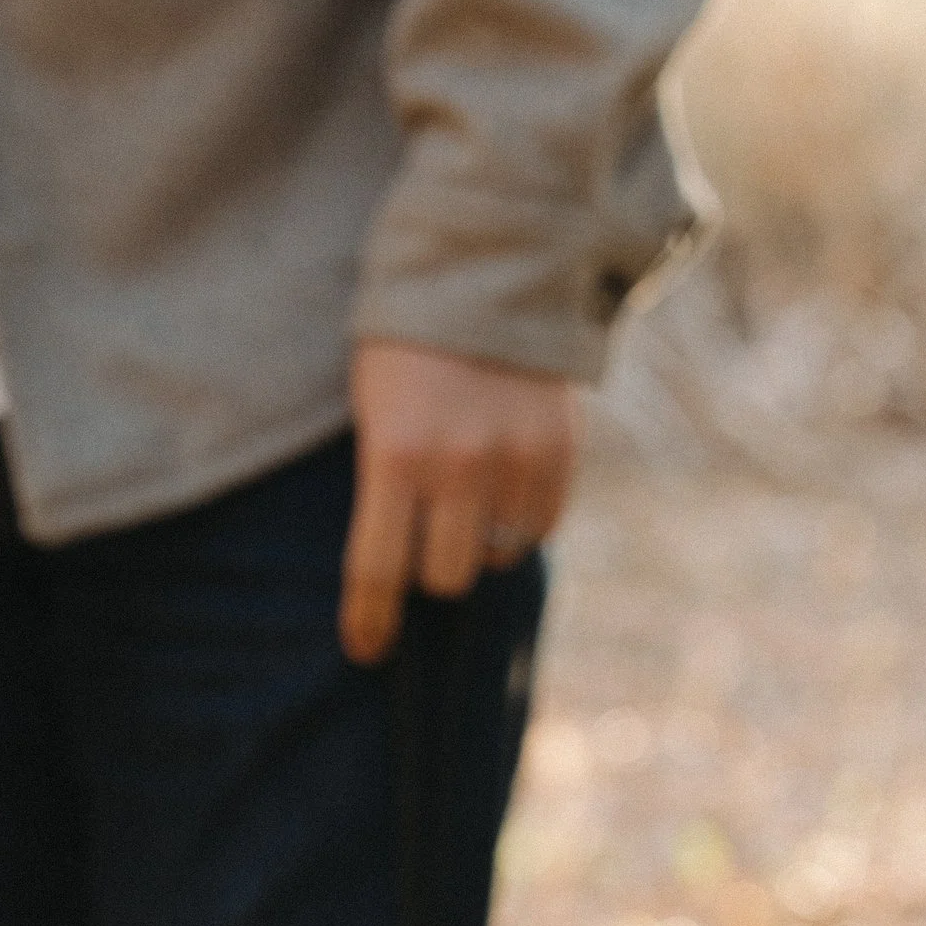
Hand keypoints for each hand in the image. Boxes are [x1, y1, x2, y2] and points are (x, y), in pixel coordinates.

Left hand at [339, 342, 578, 666]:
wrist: (487, 274)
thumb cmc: (409, 353)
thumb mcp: (374, 413)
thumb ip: (385, 489)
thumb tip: (398, 580)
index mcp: (395, 454)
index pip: (377, 569)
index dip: (370, 620)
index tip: (367, 651)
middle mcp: (458, 465)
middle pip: (443, 577)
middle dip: (430, 565)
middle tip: (426, 529)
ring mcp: (514, 462)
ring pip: (494, 558)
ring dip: (478, 542)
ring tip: (469, 494)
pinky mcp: (558, 457)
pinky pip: (538, 530)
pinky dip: (519, 521)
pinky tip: (504, 481)